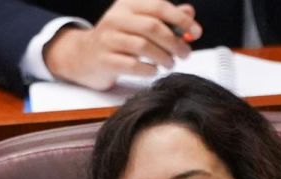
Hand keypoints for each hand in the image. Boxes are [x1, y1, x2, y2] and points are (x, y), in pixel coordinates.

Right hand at [44, 0, 203, 90]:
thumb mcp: (139, 23)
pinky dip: (148, 69)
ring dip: (164, 57)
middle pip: (153, 27)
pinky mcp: (104, 60)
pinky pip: (132, 65)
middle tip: (185, 54)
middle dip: (175, 42)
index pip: (159, 6)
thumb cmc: (118, 39)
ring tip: (170, 63)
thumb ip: (164, 18)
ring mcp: (108, 39)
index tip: (196, 32)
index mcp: (128, 5)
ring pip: (143, 46)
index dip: (181, 19)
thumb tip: (189, 13)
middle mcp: (116, 18)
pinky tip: (153, 70)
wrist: (83, 56)